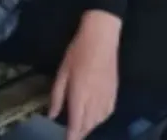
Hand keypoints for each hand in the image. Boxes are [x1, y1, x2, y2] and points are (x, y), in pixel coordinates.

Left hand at [49, 10, 120, 139]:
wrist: (101, 36)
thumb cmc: (78, 52)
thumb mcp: (62, 72)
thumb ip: (57, 96)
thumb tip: (52, 115)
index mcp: (80, 95)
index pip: (76, 124)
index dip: (72, 136)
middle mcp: (95, 99)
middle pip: (89, 125)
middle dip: (80, 133)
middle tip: (72, 135)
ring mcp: (106, 95)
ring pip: (99, 120)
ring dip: (90, 127)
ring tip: (82, 128)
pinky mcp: (114, 89)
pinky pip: (109, 111)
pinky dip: (102, 118)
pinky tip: (97, 117)